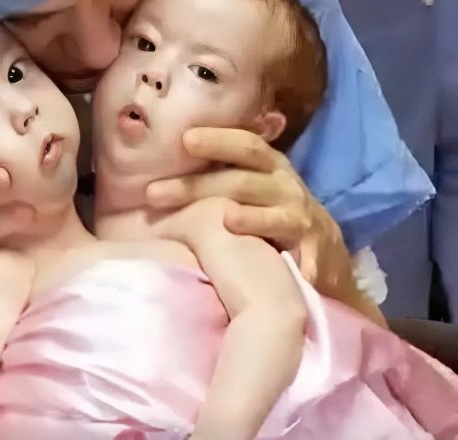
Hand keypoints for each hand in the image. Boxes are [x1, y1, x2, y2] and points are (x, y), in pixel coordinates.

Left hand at [145, 127, 351, 294]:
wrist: (325, 250)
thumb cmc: (272, 214)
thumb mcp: (252, 187)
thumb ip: (219, 174)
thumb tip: (162, 164)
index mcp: (269, 167)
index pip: (245, 146)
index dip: (218, 140)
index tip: (185, 139)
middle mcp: (285, 188)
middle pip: (242, 181)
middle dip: (197, 186)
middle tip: (154, 193)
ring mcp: (299, 220)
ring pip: (272, 216)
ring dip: (249, 220)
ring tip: (226, 221)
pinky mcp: (312, 252)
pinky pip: (299, 256)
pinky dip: (292, 262)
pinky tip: (277, 264)